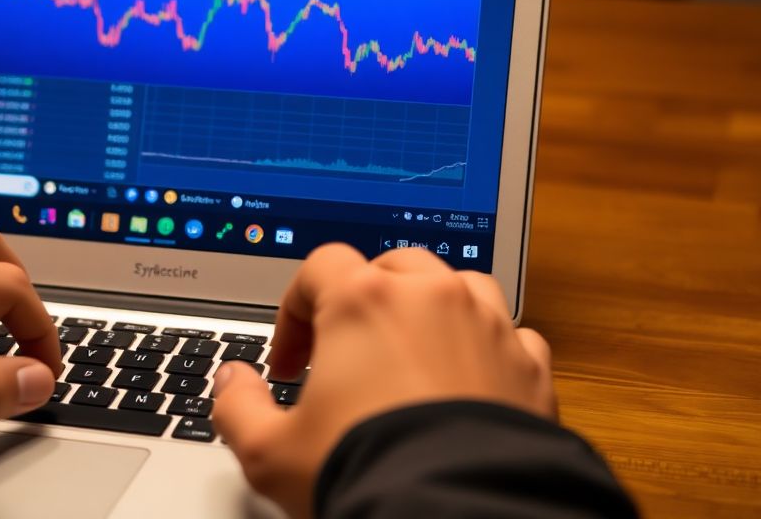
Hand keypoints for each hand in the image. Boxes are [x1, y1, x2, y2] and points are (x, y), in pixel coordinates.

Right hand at [212, 244, 553, 517]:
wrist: (456, 515)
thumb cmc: (367, 474)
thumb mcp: (271, 451)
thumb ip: (237, 406)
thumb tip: (230, 383)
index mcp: (365, 302)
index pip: (321, 267)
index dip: (295, 309)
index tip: (289, 363)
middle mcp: (432, 298)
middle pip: (392, 266)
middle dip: (365, 300)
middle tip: (346, 355)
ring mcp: (488, 327)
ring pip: (459, 287)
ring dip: (432, 310)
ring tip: (411, 358)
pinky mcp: (530, 367)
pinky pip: (510, 334)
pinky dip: (487, 349)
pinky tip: (468, 385)